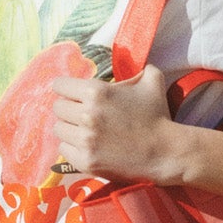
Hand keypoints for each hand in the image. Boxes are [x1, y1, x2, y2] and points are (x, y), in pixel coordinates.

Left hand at [47, 64, 196, 184]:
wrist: (165, 153)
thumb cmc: (158, 116)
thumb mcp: (152, 81)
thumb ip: (137, 67)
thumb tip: (129, 60)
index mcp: (96, 92)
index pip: (60, 85)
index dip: (67, 89)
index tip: (74, 95)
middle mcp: (86, 115)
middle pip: (57, 108)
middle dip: (68, 109)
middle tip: (82, 114)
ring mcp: (85, 141)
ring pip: (59, 129)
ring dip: (69, 129)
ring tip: (84, 131)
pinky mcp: (85, 161)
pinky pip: (63, 150)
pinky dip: (72, 148)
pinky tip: (87, 146)